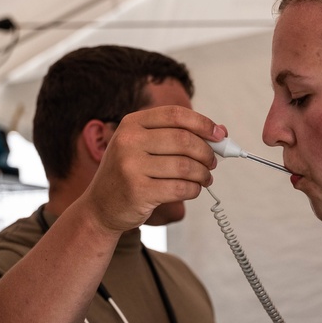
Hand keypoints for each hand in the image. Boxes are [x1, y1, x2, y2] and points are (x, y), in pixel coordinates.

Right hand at [82, 105, 224, 232]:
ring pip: (185, 166)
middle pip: (183, 140)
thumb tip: (221, 131)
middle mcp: (129, 141)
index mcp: (132, 123)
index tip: (219, 135)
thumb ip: (177, 135)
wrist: (100, 207)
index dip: (202, 123)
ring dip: (203, 174)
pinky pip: (180, 188)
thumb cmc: (129, 173)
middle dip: (206, 152)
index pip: (175, 115)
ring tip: (205, 178)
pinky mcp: (138, 191)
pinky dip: (194, 189)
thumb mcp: (144, 147)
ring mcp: (131, 166)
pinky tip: (193, 189)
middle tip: (212, 162)